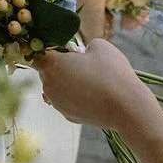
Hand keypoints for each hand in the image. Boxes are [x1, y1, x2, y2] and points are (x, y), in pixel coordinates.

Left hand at [34, 38, 158, 134]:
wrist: (126, 107)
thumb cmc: (112, 72)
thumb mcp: (100, 45)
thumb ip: (84, 46)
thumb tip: (82, 54)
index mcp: (52, 65)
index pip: (37, 54)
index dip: (48, 49)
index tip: (63, 48)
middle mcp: (49, 86)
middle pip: (47, 72)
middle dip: (60, 66)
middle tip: (82, 63)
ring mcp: (57, 104)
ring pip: (56, 88)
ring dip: (67, 82)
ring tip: (90, 80)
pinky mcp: (68, 116)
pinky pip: (67, 101)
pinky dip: (75, 97)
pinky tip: (93, 95)